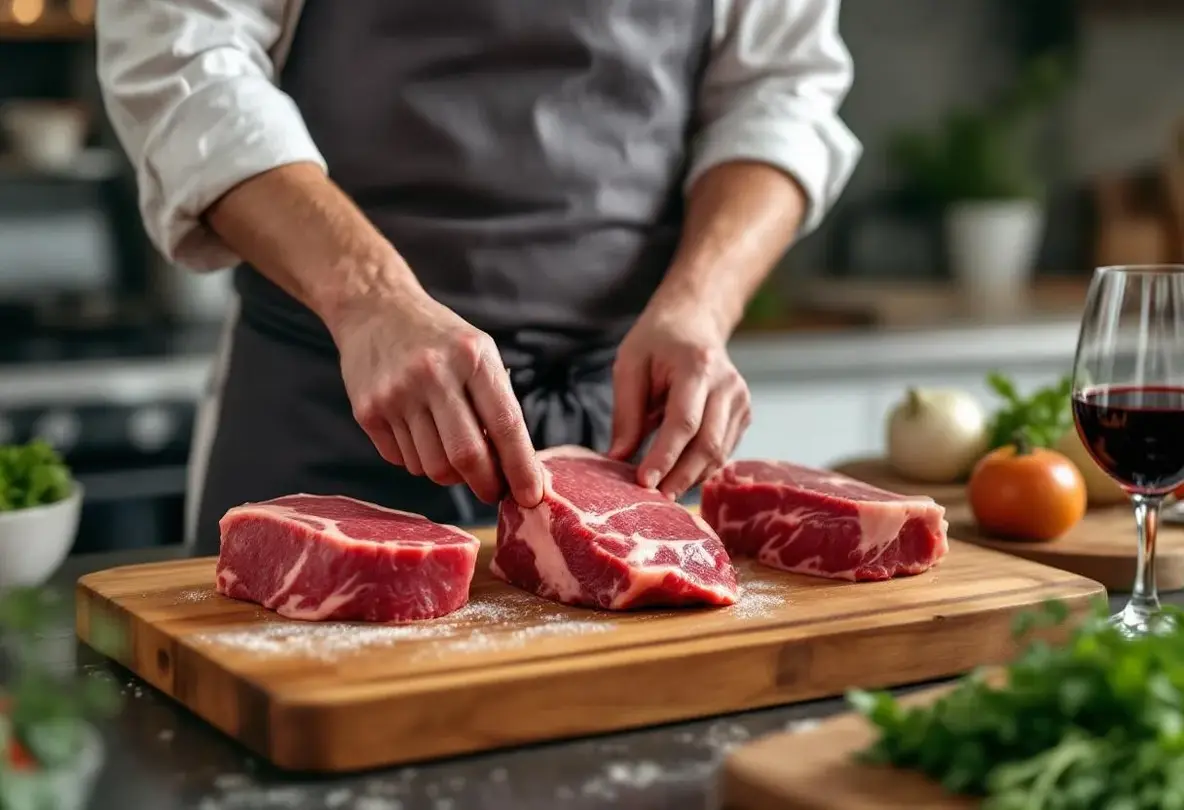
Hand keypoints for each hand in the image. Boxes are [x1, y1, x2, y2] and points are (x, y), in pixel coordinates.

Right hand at [330, 287, 543, 507]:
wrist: (374, 309)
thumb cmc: (440, 339)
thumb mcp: (479, 353)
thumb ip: (499, 405)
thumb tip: (522, 469)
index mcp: (473, 357)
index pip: (505, 425)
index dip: (521, 468)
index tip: (532, 496)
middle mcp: (434, 374)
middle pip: (467, 456)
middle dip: (486, 484)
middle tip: (492, 491)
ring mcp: (396, 394)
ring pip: (433, 467)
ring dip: (451, 474)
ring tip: (452, 450)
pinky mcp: (368, 411)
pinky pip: (404, 461)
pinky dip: (420, 460)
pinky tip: (420, 433)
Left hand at [608, 301, 750, 498]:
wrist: (694, 321)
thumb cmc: (657, 341)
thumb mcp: (629, 365)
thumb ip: (627, 413)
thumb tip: (619, 459)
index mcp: (698, 366)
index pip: (684, 421)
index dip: (665, 456)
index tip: (644, 482)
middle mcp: (728, 384)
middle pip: (708, 444)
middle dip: (681, 476)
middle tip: (654, 500)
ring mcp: (741, 400)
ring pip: (719, 454)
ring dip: (691, 478)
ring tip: (663, 492)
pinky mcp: (744, 414)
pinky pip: (724, 451)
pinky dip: (701, 468)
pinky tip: (679, 475)